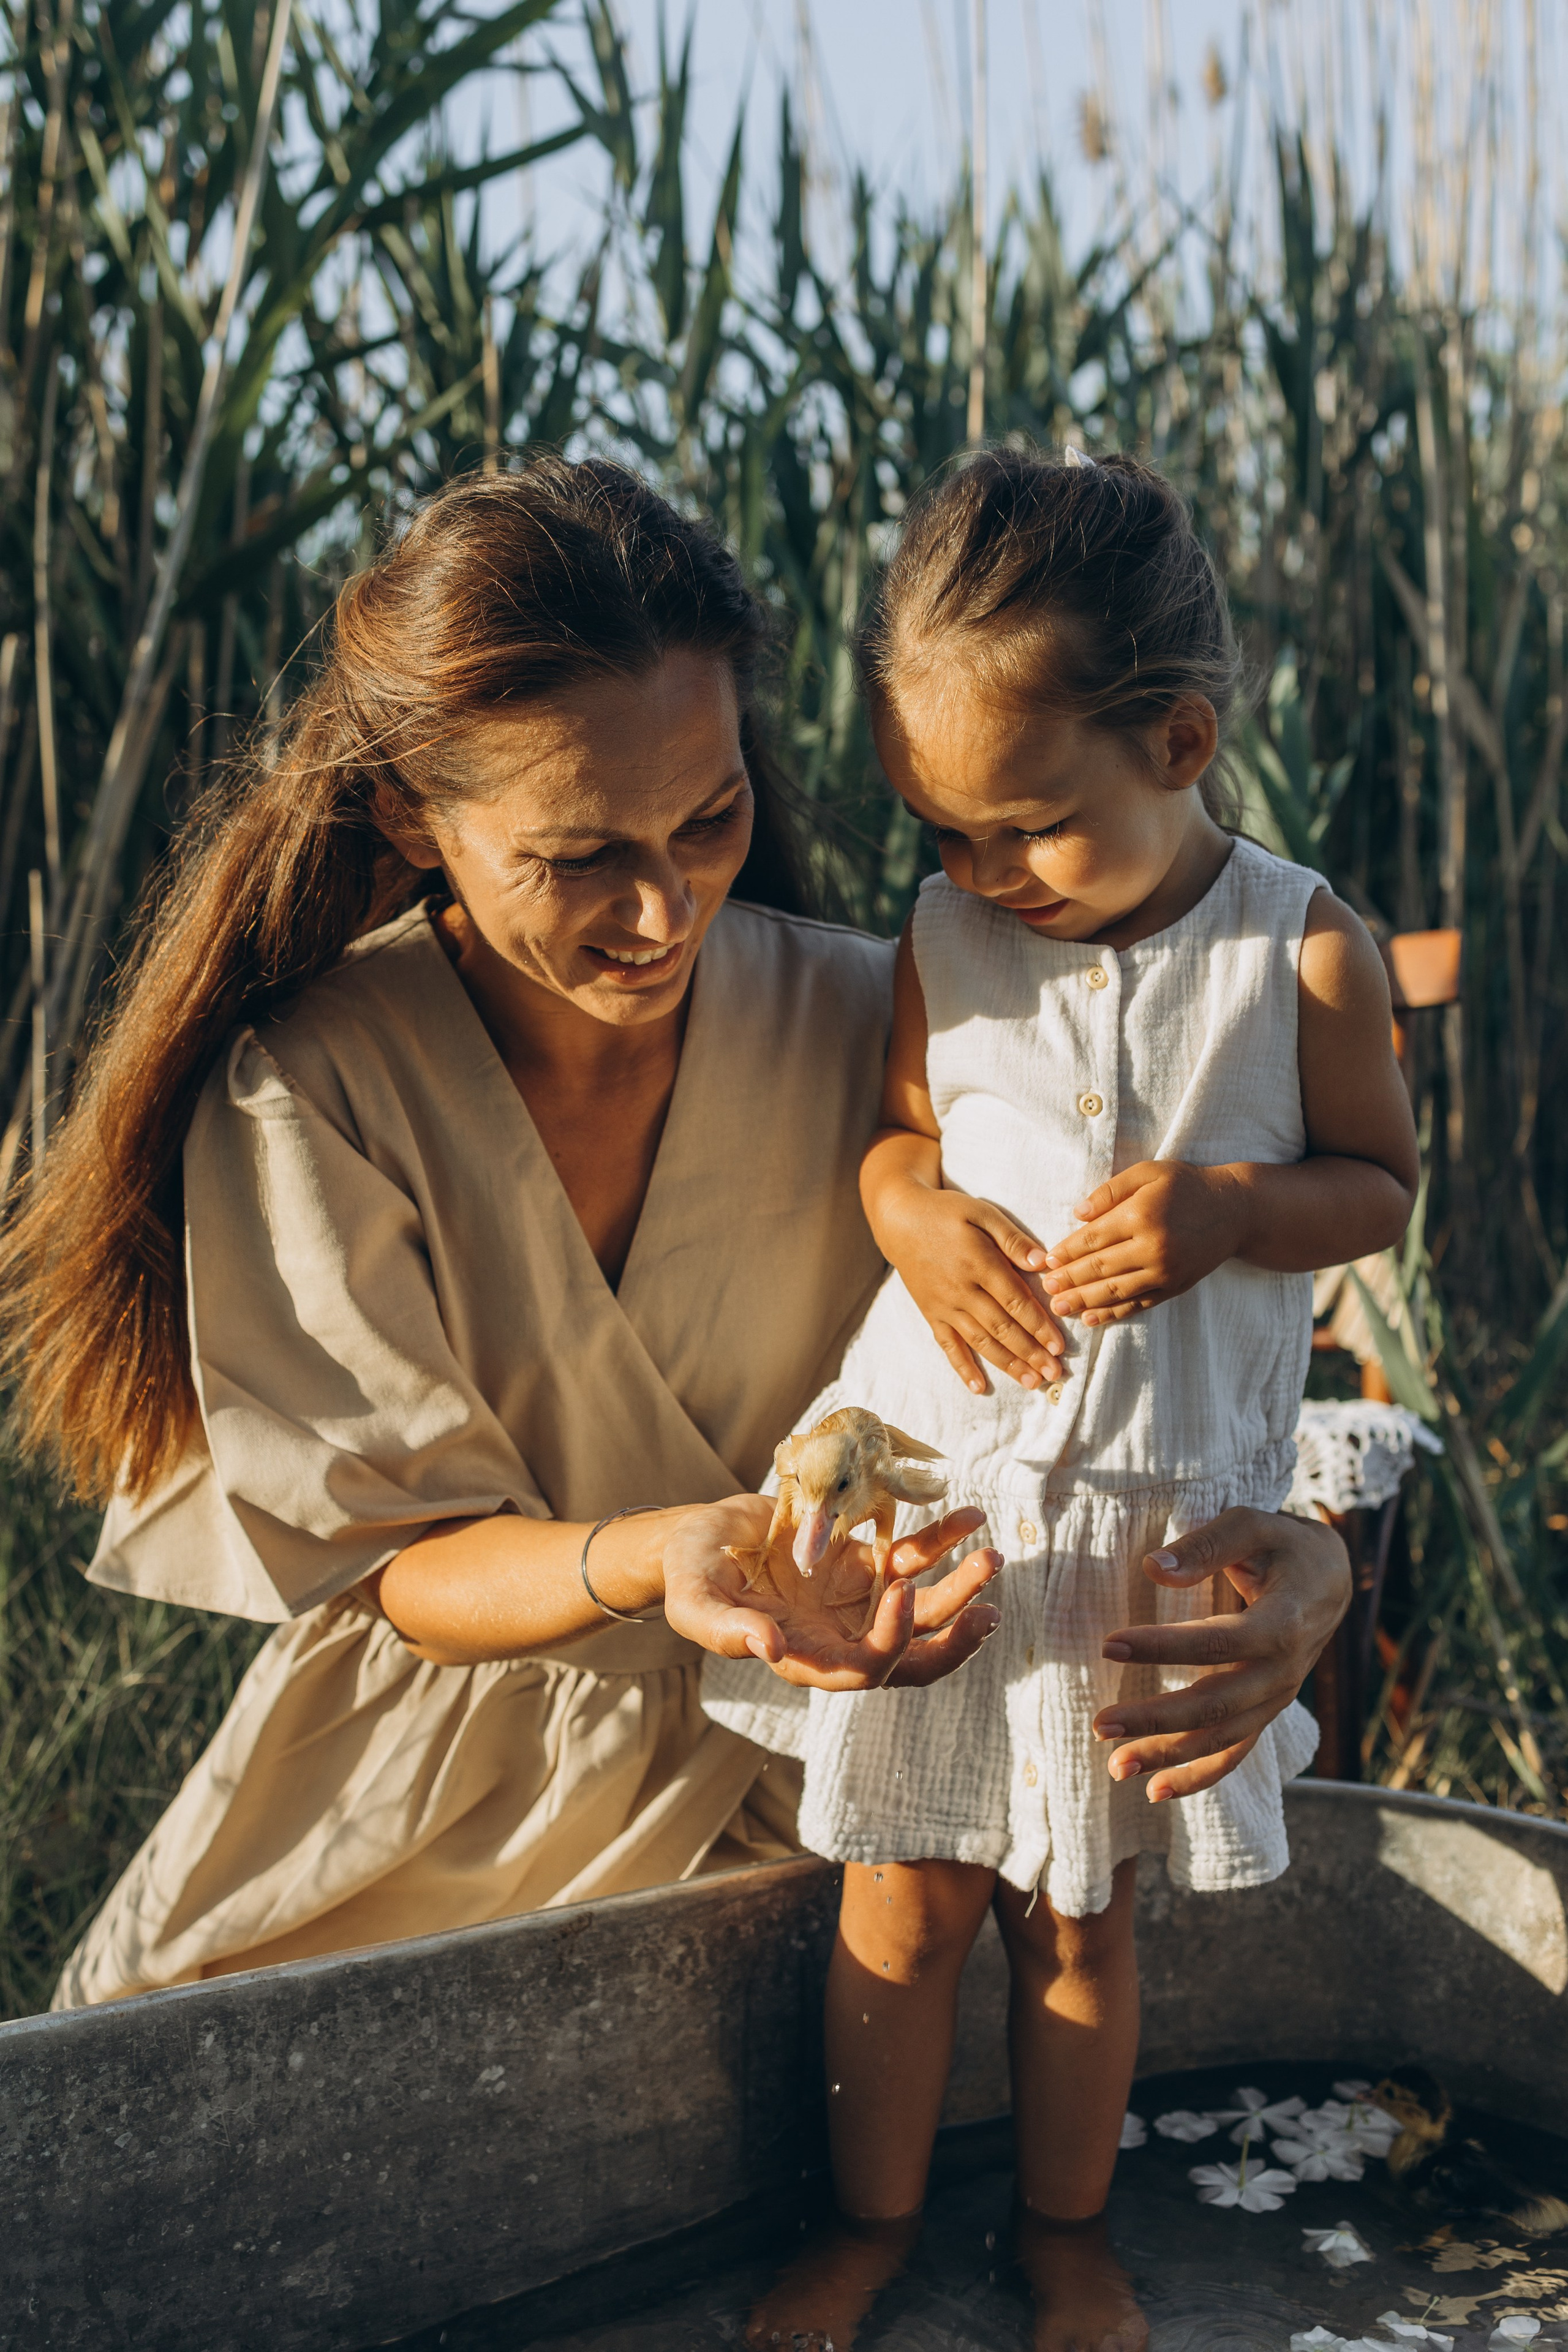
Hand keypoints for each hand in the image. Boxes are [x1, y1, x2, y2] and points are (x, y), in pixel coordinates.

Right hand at [663, 1498, 1002, 1690]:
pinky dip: (941, 1540)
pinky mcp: (861, 1563)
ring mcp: (855, 1601)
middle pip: (911, 1654)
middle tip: (989, 1608)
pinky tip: (966, 1518)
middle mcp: (840, 1637)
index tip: (902, 1590)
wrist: (697, 1537)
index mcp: (805, 1658)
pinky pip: (911, 1557)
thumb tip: (767, 1650)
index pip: (864, 1668)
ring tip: (989, 1556)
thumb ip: (724, 1629)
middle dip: (953, 1635)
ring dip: (959, 1586)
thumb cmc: (689, 1575)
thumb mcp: (694, 1602)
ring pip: (922, 1608)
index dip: (892, 1640)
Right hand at [878, 1179, 1065, 1394]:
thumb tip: (1043, 1262)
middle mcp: (961, 1290)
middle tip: (1054, 1373)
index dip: (1038, 1326)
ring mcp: (944, 1305)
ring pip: (980, 1341)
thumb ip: (1012, 1238)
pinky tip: (978, 1387)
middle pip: (1001, 1328)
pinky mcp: (931, 1313)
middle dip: (1030, 1353)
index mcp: (979, 1262)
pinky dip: (962, 1367)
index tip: (1059, 1346)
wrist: (899, 1219)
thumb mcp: (981, 1212)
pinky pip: (947, 1345)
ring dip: (1007, 1364)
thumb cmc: (947, 1212)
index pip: (1015, 1302)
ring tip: (1030, 1382)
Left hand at [1042, 1160, 1251, 1324]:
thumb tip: (1077, 1214)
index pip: (1093, 1239)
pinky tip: (1090, 1318)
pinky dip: (1112, 1313)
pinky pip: (1138, 1304)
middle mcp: (1153, 1247)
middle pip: (1099, 1268)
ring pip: (1115, 1291)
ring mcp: (1165, 1271)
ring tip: (1058, 1307)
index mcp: (1141, 1215)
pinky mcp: (1175, 1287)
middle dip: (1068, 1280)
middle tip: (1044, 1288)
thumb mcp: (1148, 1173)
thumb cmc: (1186, 1186)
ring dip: (1083, 1301)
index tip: (1047, 1260)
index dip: (1067, 1251)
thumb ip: (1110, 1190)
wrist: (1235, 1211)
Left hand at [1090, 1507, 1349, 1801]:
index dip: (1164, 1647)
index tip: (1109, 1645)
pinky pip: (1235, 1753)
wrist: (1331, 1578)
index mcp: (1282, 1624)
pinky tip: (1156, 1792)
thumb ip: (1206, 1546)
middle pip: (1217, 1704)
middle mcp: (1283, 1671)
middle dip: (1156, 1719)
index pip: (1217, 1642)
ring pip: (1222, 1737)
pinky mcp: (1266, 1711)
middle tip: (1101, 1724)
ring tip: (1115, 1766)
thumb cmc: (1282, 1545)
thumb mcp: (1252, 1525)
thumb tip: (1153, 1568)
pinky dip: (1199, 1776)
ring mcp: (1277, 1698)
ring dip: (1169, 1756)